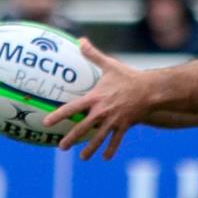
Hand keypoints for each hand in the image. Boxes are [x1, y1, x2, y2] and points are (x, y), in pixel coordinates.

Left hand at [44, 39, 150, 160]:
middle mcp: (102, 112)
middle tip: (61, 147)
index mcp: (95, 98)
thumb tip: (81, 40)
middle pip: (82, 128)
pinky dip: (111, 149)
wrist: (150, 90)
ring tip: (83, 157)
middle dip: (71, 138)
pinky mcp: (124, 126)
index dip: (58, 115)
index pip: (72, 108)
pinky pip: (116, 140)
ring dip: (90, 149)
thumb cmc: (129, 77)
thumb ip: (93, 55)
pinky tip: (105, 157)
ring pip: (99, 138)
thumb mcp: (110, 65)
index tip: (46, 122)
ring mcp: (113, 121)